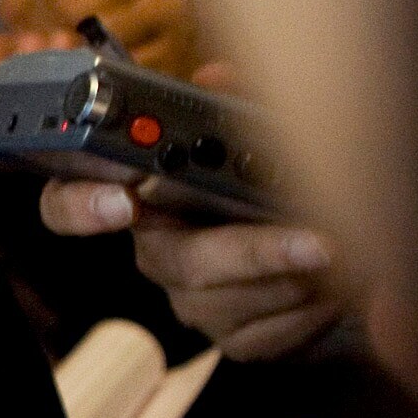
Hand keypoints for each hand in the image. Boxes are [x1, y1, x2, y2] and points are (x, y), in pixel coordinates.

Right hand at [39, 56, 352, 359]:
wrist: (334, 249)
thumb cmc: (279, 181)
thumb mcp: (259, 131)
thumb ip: (235, 102)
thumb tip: (216, 79)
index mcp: (144, 195)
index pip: (70, 203)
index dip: (82, 204)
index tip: (124, 201)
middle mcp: (159, 250)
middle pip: (181, 262)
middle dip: (253, 252)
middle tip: (317, 241)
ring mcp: (194, 300)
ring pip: (237, 302)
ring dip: (302, 277)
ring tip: (348, 249)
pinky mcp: (234, 339)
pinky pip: (270, 334)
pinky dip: (315, 308)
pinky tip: (336, 283)